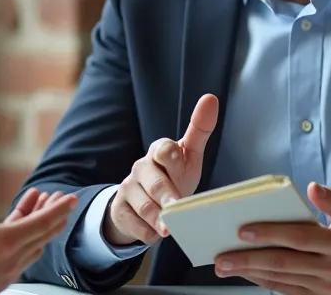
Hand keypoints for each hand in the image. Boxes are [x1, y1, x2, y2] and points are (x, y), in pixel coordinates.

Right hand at [0, 142, 77, 294]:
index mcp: (2, 243)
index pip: (41, 223)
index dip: (58, 209)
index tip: (71, 198)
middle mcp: (8, 261)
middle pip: (42, 236)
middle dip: (54, 215)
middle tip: (61, 199)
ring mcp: (3, 274)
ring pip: (33, 248)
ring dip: (39, 229)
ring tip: (38, 208)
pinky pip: (21, 259)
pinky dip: (26, 242)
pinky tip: (16, 232)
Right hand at [103, 93, 217, 245]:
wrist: (148, 202)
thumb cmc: (174, 175)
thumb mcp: (189, 156)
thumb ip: (200, 129)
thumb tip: (211, 98)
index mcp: (159, 151)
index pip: (164, 149)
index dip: (172, 158)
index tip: (178, 163)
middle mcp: (141, 167)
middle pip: (153, 182)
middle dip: (166, 196)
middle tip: (176, 208)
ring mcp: (127, 188)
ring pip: (144, 206)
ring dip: (159, 219)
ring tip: (169, 228)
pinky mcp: (119, 209)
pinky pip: (134, 223)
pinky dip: (147, 232)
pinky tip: (155, 232)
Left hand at [214, 182, 330, 294]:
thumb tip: (313, 188)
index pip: (300, 238)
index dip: (270, 234)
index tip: (244, 230)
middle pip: (285, 263)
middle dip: (249, 259)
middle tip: (222, 256)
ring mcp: (326, 288)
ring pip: (282, 280)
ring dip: (251, 273)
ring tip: (226, 266)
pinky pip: (288, 292)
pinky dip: (266, 283)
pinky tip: (249, 275)